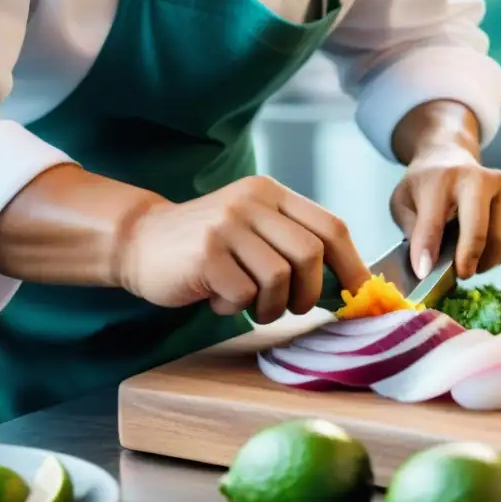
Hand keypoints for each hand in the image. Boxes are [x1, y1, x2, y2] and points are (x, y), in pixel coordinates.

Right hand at [118, 175, 370, 323]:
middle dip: (309, 293)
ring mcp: (227, 225)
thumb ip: (293, 245)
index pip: (331, 226)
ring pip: (279, 278)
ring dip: (270, 306)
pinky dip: (235, 307)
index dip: (353, 265)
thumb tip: (349, 287)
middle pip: (310, 254)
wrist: (139, 241)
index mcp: (271, 194)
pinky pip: (243, 295)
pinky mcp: (205, 254)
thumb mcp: (253, 230)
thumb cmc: (209, 247)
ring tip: (249, 304)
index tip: (361, 295)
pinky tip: (217, 297)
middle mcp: (251, 202)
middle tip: (292, 307)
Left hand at [389, 145, 500, 279]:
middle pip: (482, 234)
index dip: (428, 252)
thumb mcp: (404, 202)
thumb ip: (413, 232)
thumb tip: (426, 267)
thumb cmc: (427, 187)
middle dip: (469, 262)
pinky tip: (490, 247)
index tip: (424, 274)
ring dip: (488, 262)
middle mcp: (483, 178)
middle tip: (460, 273)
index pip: (434, 222)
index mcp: (444, 179)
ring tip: (473, 259)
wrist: (452, 158)